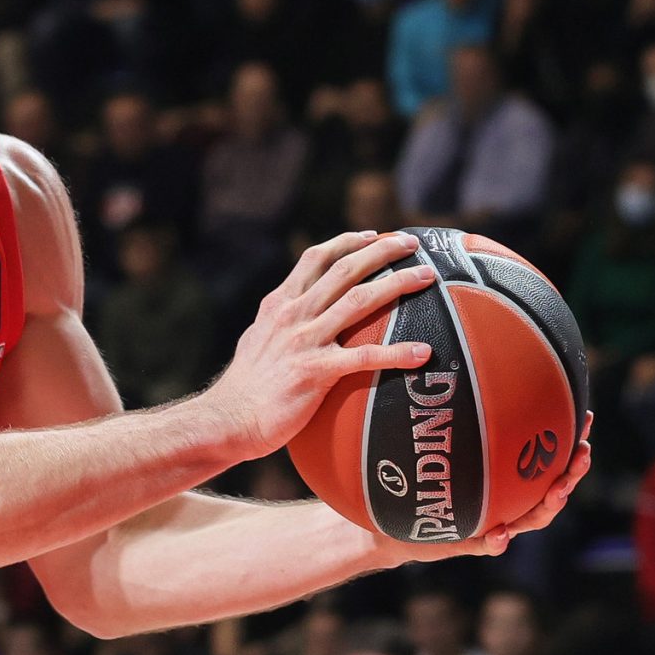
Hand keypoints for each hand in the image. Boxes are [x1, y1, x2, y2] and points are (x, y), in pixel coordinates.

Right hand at [202, 232, 434, 463]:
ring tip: (427, 278)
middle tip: (410, 244)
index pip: (315, 259)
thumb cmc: (244, 388)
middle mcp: (293, 314)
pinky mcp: (316, 370)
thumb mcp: (256, 339)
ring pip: (359, 300)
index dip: (347, 242)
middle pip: (344, 270)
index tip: (373, 235)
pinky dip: (397, 354)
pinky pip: (365, 358)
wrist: (228, 419)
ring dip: (397, 285)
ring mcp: (305, 340)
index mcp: (279, 304)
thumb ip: (278, 322)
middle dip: (381, 251)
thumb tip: (294, 316)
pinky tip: (422, 353)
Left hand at [387, 413, 592, 561]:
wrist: (401, 521)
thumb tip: (449, 366)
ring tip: (558, 490)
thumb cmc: (426, 476)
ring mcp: (496, 522)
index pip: (547, 456)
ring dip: (549, 504)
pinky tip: (501, 533)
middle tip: (583, 453)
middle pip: (551, 487)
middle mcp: (510, 500)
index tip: (586, 417)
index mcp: (510, 476)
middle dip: (572, 472)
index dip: (570, 439)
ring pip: (532, 517)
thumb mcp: (440, 443)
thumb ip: (453, 417)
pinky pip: (489, 544)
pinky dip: (498, 541)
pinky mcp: (472, 542)